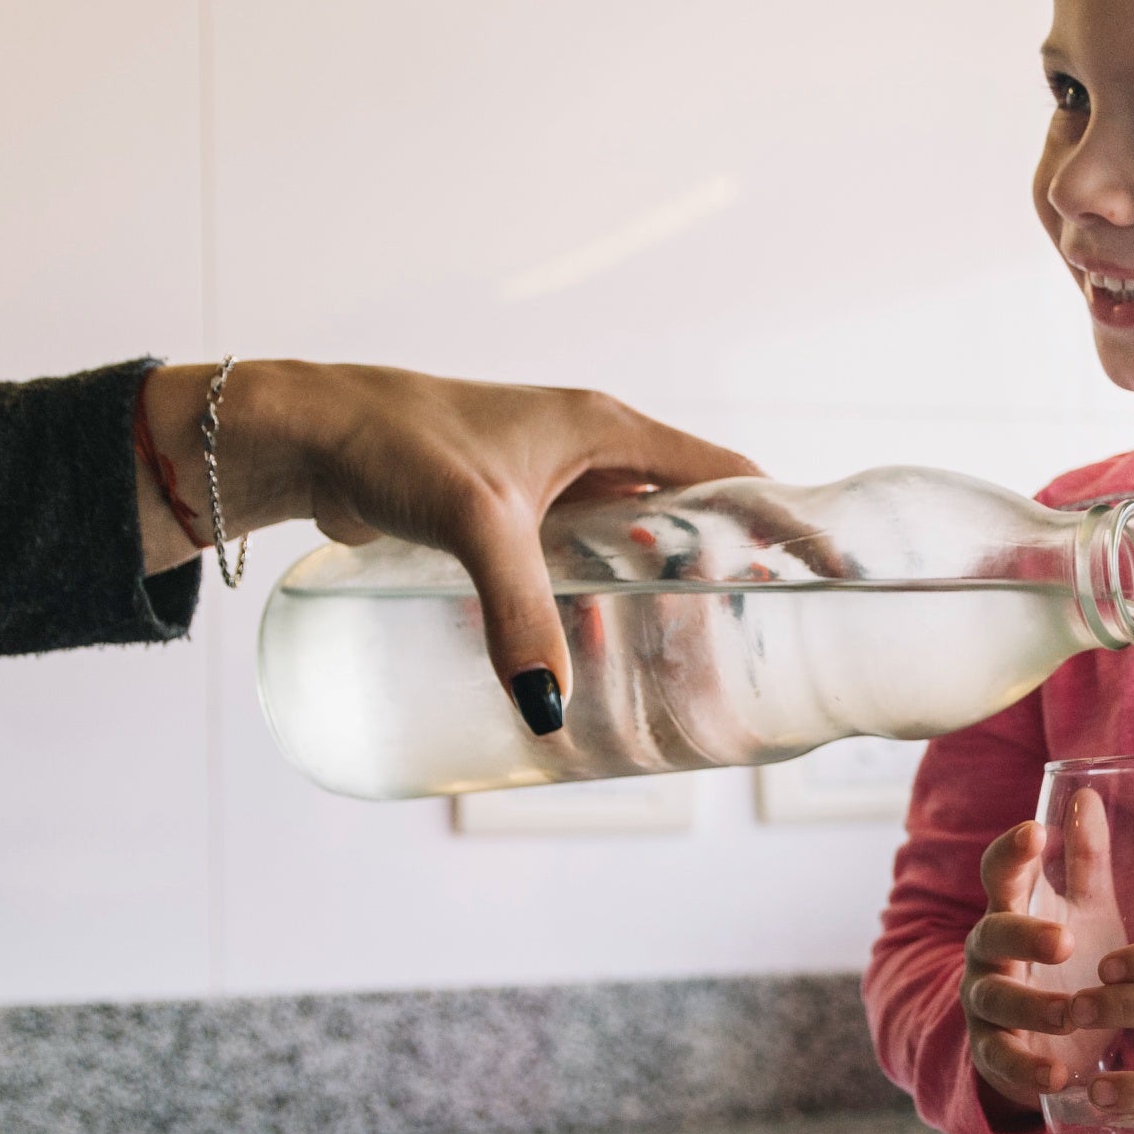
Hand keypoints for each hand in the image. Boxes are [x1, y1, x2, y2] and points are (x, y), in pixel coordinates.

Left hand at [137, 359, 756, 724]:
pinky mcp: (506, 521)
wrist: (307, 434)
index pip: (729, 473)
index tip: (826, 574)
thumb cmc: (393, 443)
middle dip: (721, 578)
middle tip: (748, 648)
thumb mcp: (476, 522)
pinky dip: (594, 607)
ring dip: (654, 599)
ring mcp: (548, 488)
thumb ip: (518, 612)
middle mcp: (589, 452)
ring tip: (682, 666)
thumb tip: (549, 706)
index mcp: (609, 428)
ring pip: (629, 549)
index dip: (782, 523)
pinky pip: (574, 569)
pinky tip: (589, 657)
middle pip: (688, 518)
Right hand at [962, 820, 1079, 1117]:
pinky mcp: (994, 1053)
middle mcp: (988, 953)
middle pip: (991, 935)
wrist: (1040, 1037)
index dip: (1013, 853)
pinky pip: (1002, 1059)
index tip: (1035, 832)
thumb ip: (1084, 860)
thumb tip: (1088, 794)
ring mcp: (986, 1002)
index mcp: (1010, 910)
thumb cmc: (1068, 962)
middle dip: (1023, 934)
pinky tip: (1059, 1075)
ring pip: (995, 999)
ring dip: (1033, 1006)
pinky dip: (1028, 1068)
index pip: (1000, 873)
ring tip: (1072, 1015)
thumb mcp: (1083, 910)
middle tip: (1066, 939)